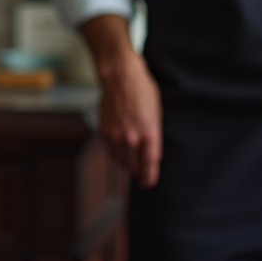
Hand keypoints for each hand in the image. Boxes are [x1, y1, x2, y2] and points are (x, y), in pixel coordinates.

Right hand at [80, 14, 162, 187]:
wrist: (120, 77)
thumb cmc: (141, 90)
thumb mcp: (156, 113)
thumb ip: (152, 134)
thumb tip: (150, 149)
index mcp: (149, 132)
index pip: (150, 162)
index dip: (149, 176)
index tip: (149, 183)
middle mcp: (131, 136)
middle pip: (134, 165)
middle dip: (138, 173)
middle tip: (141, 177)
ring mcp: (116, 134)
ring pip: (120, 160)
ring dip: (126, 166)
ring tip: (131, 167)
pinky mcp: (104, 130)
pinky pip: (110, 150)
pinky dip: (116, 155)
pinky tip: (120, 154)